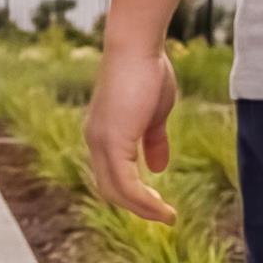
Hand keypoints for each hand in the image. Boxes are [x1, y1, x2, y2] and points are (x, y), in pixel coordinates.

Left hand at [85, 49, 179, 223]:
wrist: (137, 46)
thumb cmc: (147, 71)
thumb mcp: (154, 114)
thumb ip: (153, 141)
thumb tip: (158, 168)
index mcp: (102, 134)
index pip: (111, 176)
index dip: (133, 194)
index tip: (158, 203)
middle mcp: (95, 141)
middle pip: (110, 190)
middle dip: (138, 207)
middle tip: (163, 215)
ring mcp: (101, 142)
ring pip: (117, 192)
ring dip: (144, 209)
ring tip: (167, 216)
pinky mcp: (113, 142)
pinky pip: (127, 185)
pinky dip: (144, 201)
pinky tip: (162, 207)